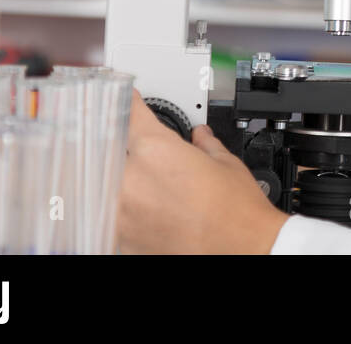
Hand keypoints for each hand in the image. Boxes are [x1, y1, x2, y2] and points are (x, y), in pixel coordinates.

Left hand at [117, 91, 288, 253]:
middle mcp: (132, 180)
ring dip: (119, 179)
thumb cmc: (238, 212)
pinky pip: (112, 216)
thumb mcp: (226, 164)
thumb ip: (205, 145)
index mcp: (156, 150)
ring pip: (105, 185)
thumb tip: (200, 137)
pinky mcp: (123, 240)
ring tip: (144, 184)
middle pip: (110, 150)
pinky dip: (124, 210)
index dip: (128, 102)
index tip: (126, 99)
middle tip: (138, 149)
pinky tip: (144, 211)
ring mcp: (123, 213)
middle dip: (122, 146)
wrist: (245, 251)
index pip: (130, 114)